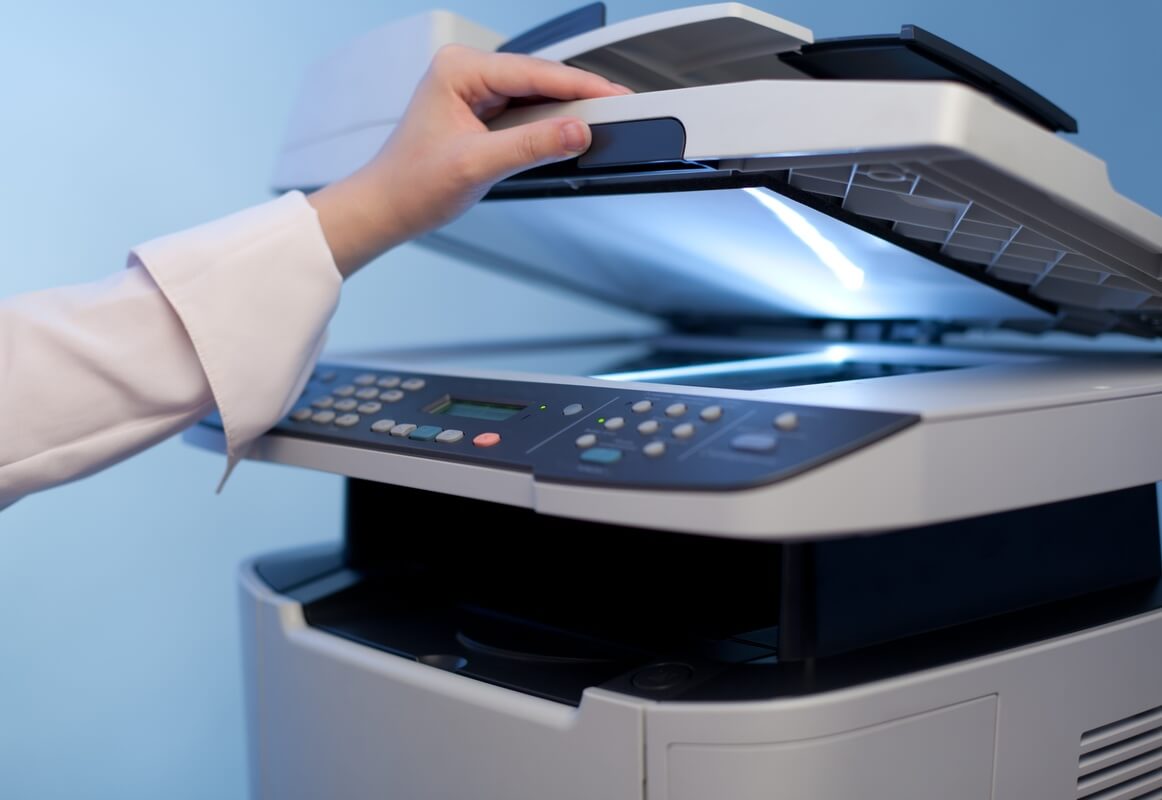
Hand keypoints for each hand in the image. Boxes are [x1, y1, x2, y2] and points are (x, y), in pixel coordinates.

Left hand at [307, 44, 630, 277]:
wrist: (386, 207)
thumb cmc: (411, 184)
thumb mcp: (476, 166)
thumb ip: (530, 146)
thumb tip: (574, 131)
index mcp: (458, 70)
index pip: (534, 72)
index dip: (580, 85)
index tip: (615, 96)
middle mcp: (465, 72)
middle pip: (539, 79)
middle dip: (579, 96)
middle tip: (619, 110)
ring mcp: (473, 91)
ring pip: (536, 95)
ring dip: (565, 110)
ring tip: (601, 121)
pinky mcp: (481, 112)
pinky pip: (526, 112)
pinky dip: (548, 124)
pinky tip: (569, 132)